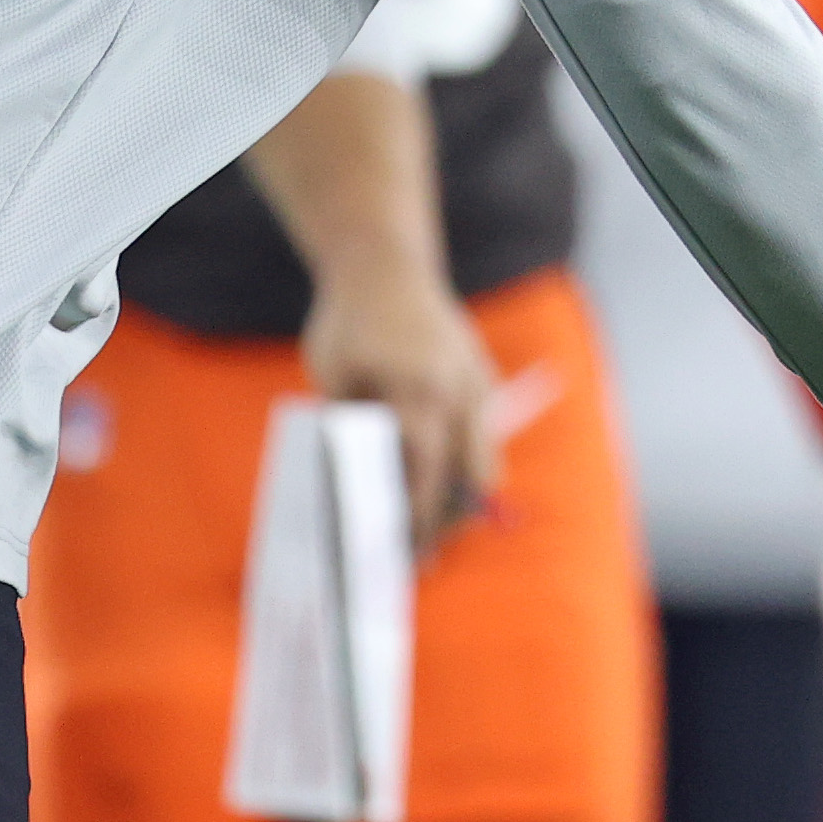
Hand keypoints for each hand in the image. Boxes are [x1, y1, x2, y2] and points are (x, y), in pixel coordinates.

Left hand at [301, 259, 499, 555]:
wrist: (383, 264)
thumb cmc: (349, 322)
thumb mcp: (336, 379)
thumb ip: (356, 429)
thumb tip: (361, 490)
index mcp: (421, 391)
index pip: (426, 473)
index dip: (417, 519)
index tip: (400, 553)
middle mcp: (461, 390)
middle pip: (470, 476)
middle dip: (449, 521)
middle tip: (421, 558)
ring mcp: (478, 381)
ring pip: (486, 459)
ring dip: (465, 498)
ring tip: (434, 532)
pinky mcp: (482, 376)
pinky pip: (485, 435)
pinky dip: (470, 466)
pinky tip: (447, 490)